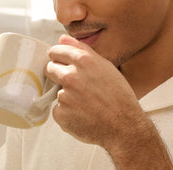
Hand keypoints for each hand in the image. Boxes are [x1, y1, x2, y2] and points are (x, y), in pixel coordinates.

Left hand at [45, 35, 145, 151]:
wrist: (122, 126)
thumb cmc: (118, 97)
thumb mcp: (105, 67)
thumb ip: (82, 51)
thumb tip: (62, 40)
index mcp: (84, 61)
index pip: (57, 51)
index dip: (57, 56)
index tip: (57, 59)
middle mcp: (71, 76)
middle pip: (50, 69)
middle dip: (57, 74)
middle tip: (73, 85)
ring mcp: (64, 96)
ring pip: (57, 91)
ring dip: (66, 96)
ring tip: (85, 104)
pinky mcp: (60, 114)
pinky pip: (58, 110)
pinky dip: (66, 113)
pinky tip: (81, 115)